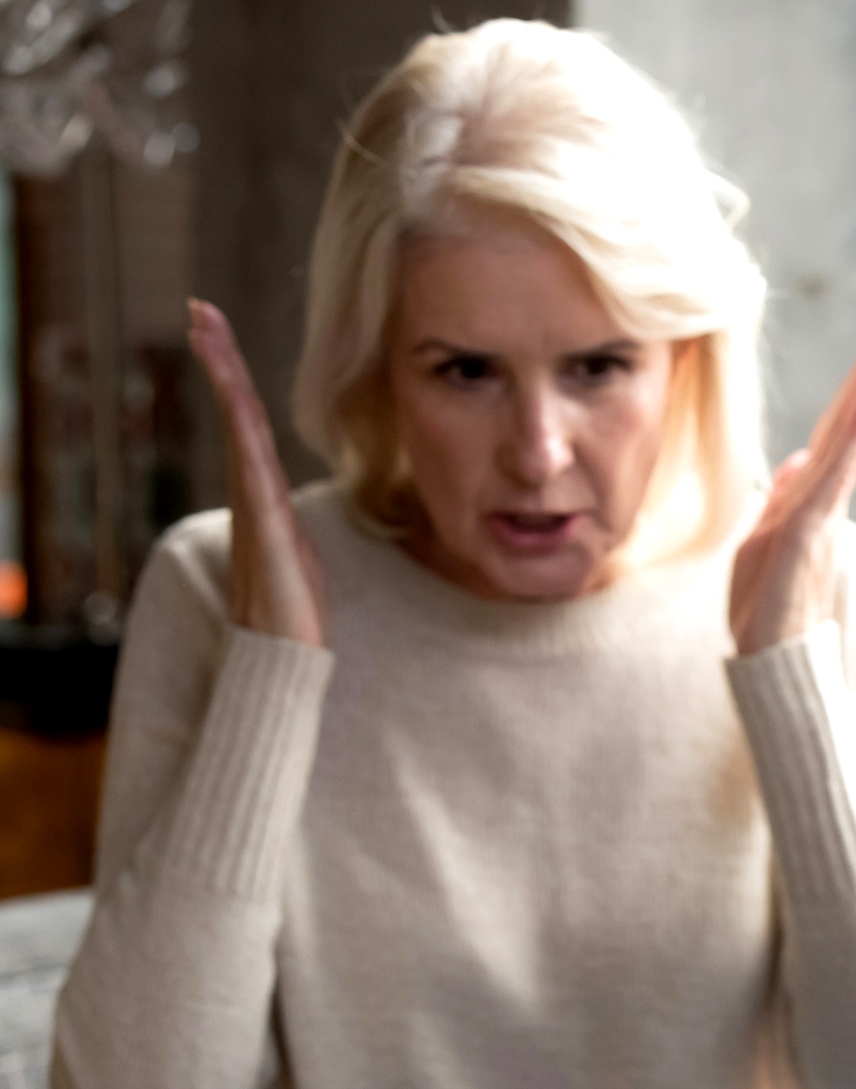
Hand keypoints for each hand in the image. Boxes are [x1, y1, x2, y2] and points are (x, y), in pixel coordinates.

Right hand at [188, 300, 325, 646]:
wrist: (281, 657)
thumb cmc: (293, 613)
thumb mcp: (298, 556)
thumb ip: (289, 531)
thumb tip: (288, 520)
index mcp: (264, 496)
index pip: (251, 425)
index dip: (237, 379)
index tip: (217, 333)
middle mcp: (253, 494)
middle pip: (238, 412)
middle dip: (220, 359)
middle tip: (200, 308)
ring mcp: (255, 507)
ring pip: (241, 427)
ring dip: (226, 375)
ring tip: (206, 327)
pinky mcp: (264, 526)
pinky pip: (251, 464)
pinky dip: (241, 424)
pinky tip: (234, 393)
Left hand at [729, 317, 855, 655]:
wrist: (767, 671)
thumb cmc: (765, 616)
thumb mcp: (759, 546)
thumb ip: (780, 502)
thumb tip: (793, 461)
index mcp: (808, 500)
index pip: (833, 431)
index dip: (855, 385)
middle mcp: (821, 502)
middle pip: (849, 423)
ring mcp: (818, 518)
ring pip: (846, 442)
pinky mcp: (807, 539)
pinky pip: (831, 480)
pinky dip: (850, 441)